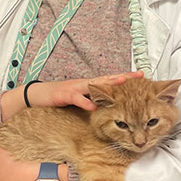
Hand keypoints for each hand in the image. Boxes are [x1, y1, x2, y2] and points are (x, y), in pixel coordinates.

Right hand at [25, 70, 144, 110]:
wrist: (38, 95)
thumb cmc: (61, 97)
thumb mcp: (80, 98)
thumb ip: (94, 99)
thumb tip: (110, 104)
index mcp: (90, 85)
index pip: (111, 79)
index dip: (126, 77)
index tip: (141, 75)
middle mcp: (85, 83)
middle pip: (107, 78)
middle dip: (122, 77)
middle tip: (138, 75)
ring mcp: (75, 88)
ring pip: (94, 85)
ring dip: (108, 84)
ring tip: (121, 83)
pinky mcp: (65, 95)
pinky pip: (77, 98)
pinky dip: (85, 101)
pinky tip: (93, 105)